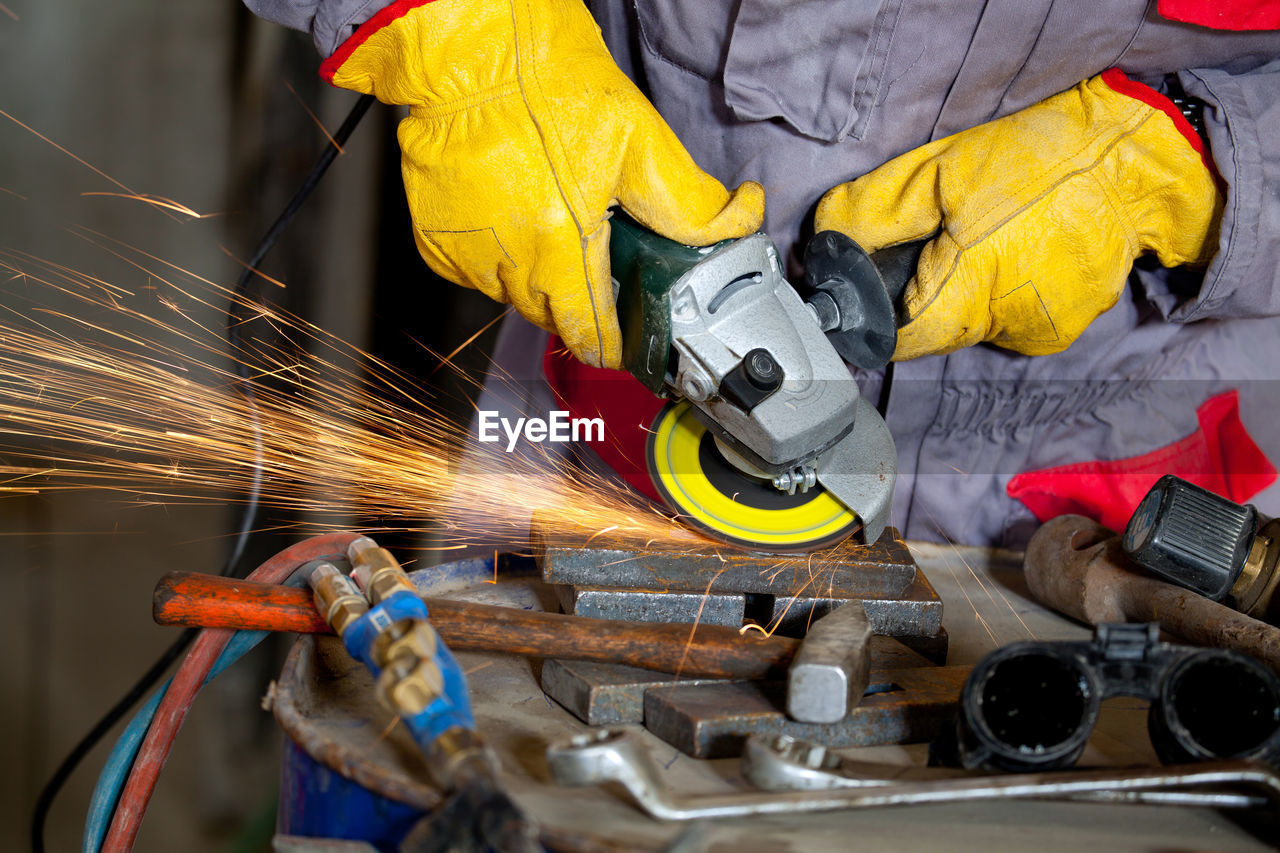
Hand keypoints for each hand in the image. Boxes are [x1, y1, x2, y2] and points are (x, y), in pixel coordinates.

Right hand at [324, 0, 762, 367]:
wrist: (473, 53)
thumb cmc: (550, 87)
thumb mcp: (641, 141)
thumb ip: (690, 202)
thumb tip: (737, 221)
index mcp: (561, 246)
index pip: (590, 335)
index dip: (614, 344)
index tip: (627, 339)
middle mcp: (509, 263)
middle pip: (555, 317)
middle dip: (580, 299)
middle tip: (595, 253)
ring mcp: (467, 258)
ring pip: (516, 296)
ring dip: (539, 275)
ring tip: (551, 218)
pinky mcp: (435, 245)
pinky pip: (478, 273)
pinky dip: (499, 256)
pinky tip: (512, 212)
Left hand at [816, 71, 1221, 360]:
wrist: (1136, 164)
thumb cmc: (1035, 159)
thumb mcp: (940, 171)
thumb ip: (875, 212)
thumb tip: (825, 241)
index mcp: (971, 288)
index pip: (900, 340)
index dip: (877, 319)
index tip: (870, 292)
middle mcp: (1006, 324)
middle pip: (935, 332)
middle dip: (924, 296)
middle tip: (941, 246)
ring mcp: (1040, 332)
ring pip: (973, 326)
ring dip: (966, 295)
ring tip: (988, 243)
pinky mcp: (1063, 328)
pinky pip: (1010, 320)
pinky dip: (1003, 295)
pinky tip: (1021, 255)